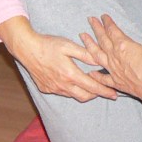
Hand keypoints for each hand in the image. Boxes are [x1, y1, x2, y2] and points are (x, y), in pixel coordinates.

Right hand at [0, 15, 116, 102]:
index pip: (93, 87)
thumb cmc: (47, 44)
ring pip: (73, 95)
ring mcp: (53, 88)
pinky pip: (62, 93)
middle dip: (97, 94)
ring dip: (84, 92)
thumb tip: (99, 61)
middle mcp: (62, 85)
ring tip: (90, 86)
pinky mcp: (45, 88)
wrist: (26, 48)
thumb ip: (85, 54)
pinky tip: (71, 82)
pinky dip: (70, 90)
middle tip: (105, 91)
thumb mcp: (68, 45)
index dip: (105, 91)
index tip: (115, 93)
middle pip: (85, 96)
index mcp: (70, 74)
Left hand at [79, 16, 141, 121]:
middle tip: (90, 20)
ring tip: (82, 37)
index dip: (107, 22)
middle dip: (96, 28)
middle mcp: (114, 56)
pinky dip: (96, 75)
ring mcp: (112, 69)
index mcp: (123, 45)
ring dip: (89, 45)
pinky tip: (91, 73)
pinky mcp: (114, 81)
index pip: (112, 30)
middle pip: (102, 39)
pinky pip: (102, 78)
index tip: (103, 17)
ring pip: (97, 54)